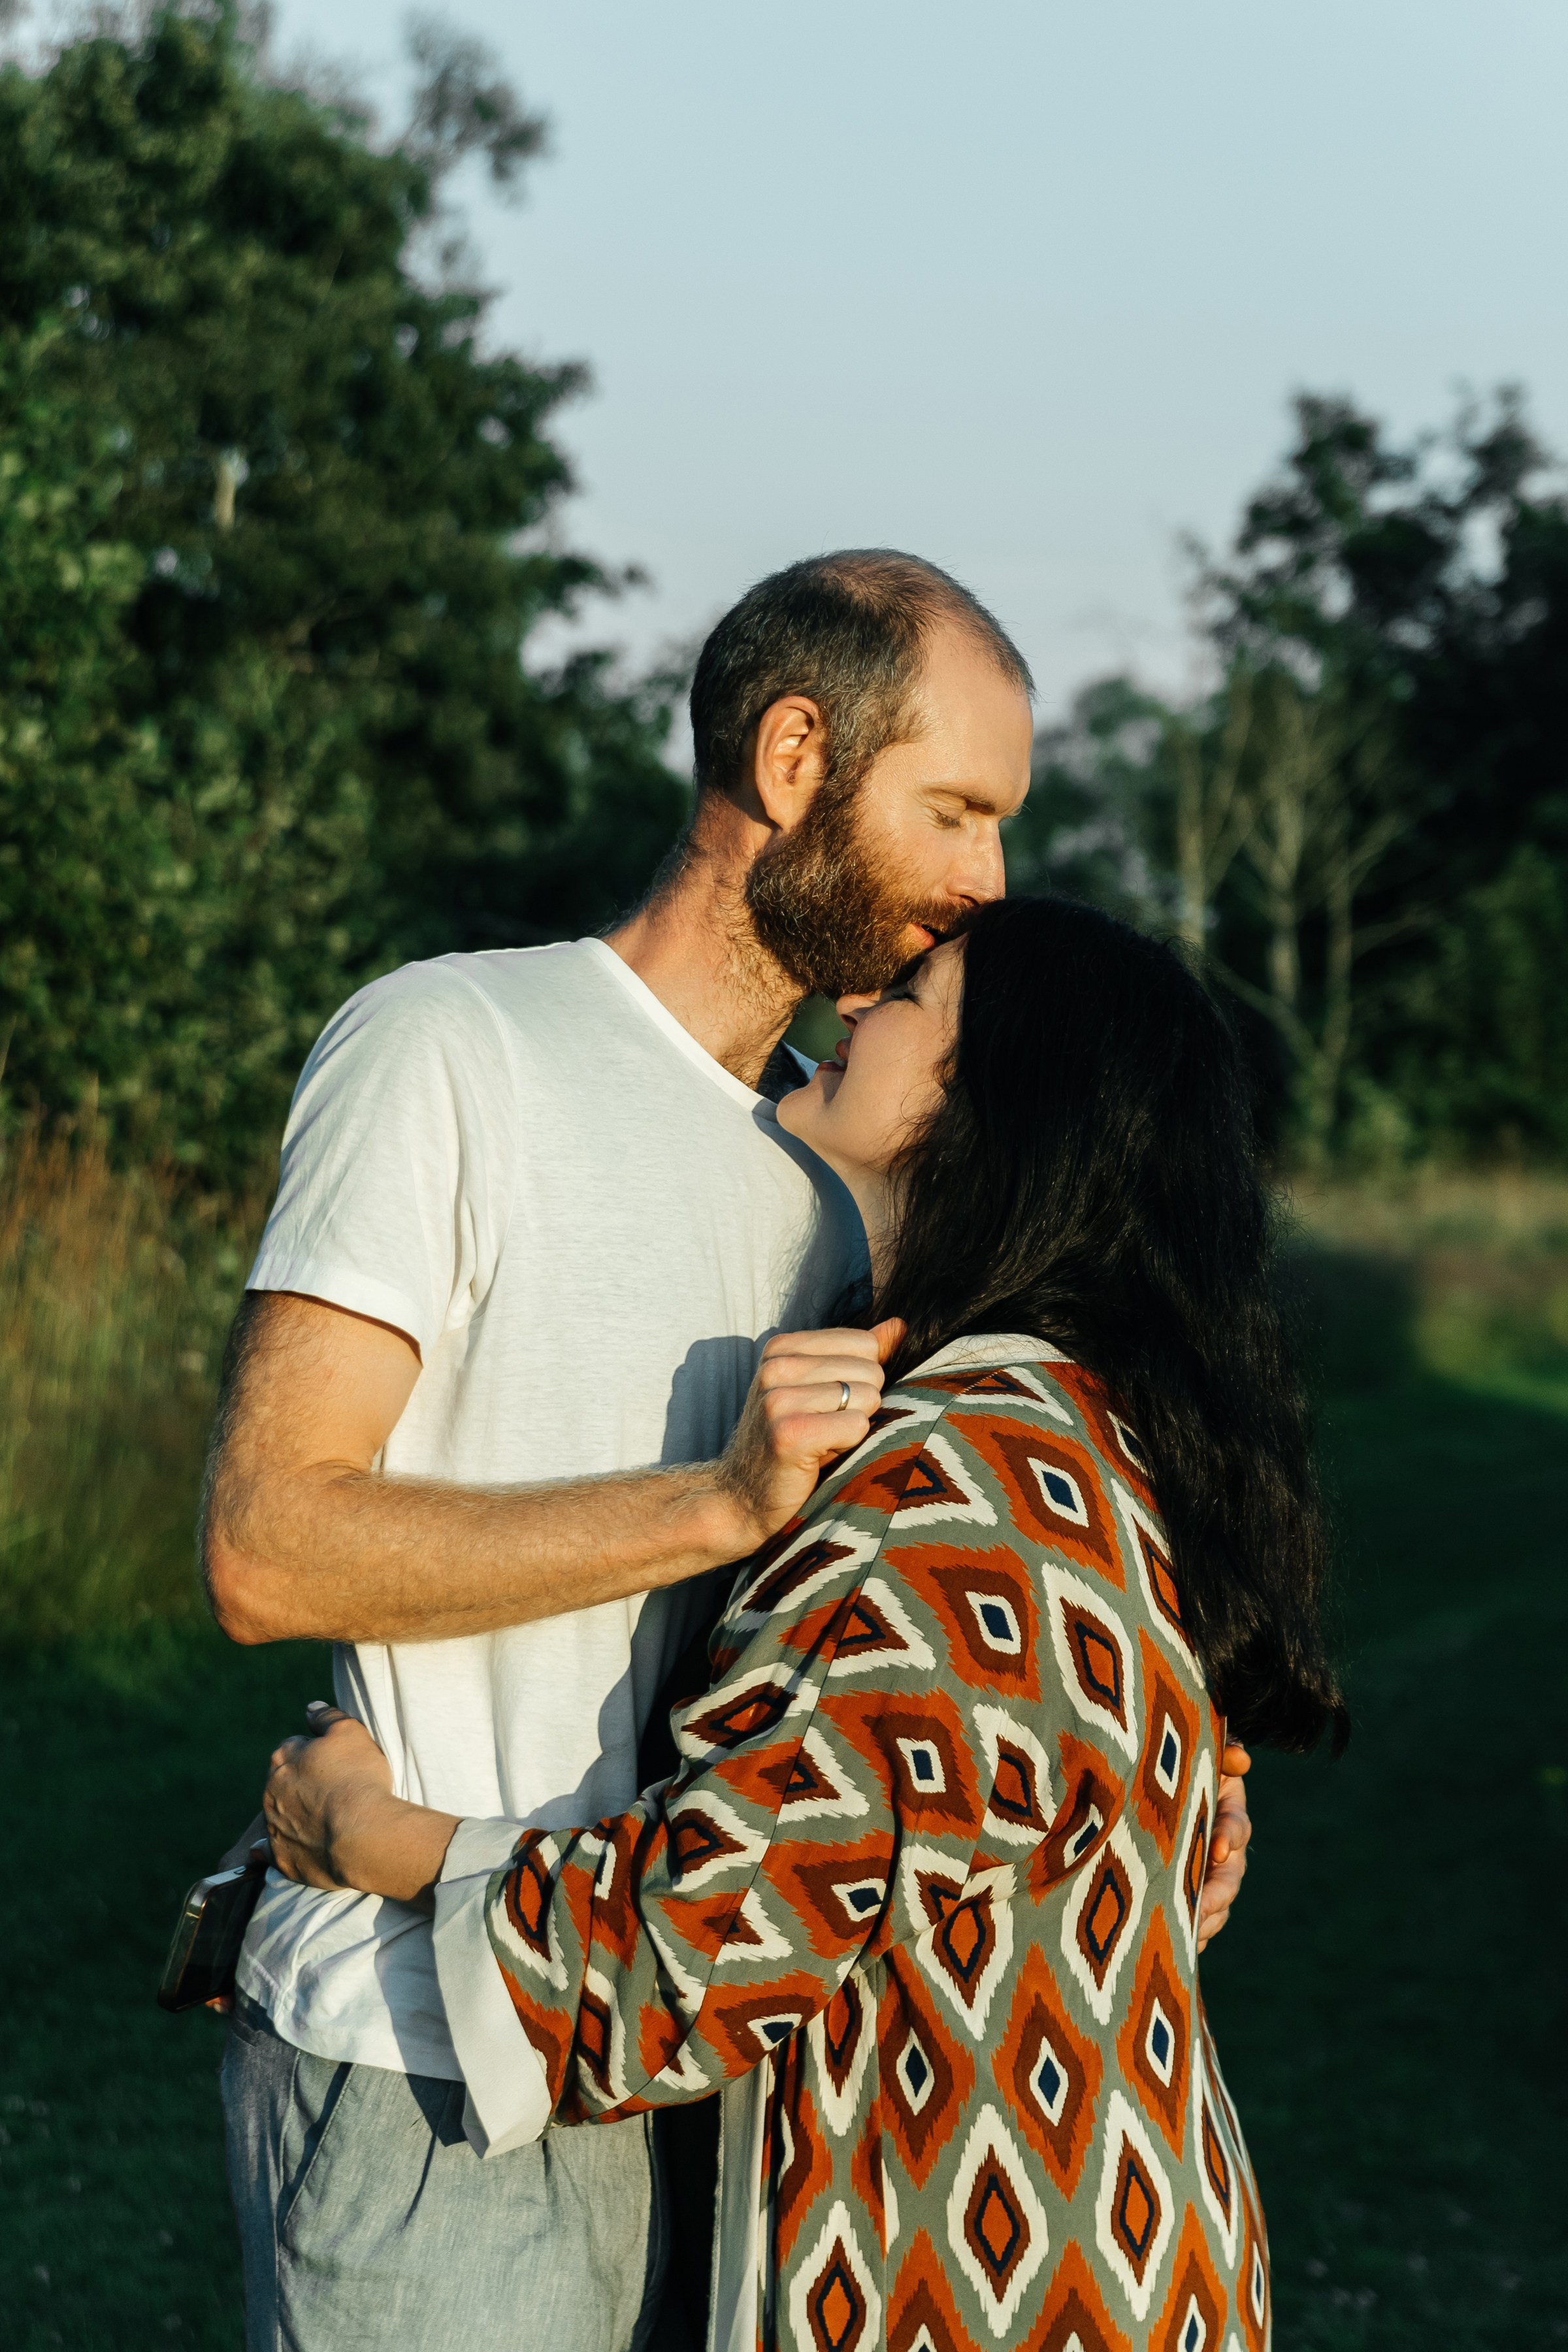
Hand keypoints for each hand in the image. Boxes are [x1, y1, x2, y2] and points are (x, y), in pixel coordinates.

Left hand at [264, 1702, 455, 1904]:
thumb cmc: (359, 1779)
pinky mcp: (281, 1858)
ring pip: (283, 1815)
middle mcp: (270, 1792)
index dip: (317, 1754)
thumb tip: (311, 1708)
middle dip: (304, 1784)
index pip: (293, 1748)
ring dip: (299, 1814)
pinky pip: (280, 1851)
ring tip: (331, 1819)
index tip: (337, 1764)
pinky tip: (309, 1845)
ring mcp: (273, 1827)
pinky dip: (292, 1847)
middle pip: (285, 1782)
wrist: (363, 1835)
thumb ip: (327, 1717)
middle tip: (336, 1791)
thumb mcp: (351, 1733)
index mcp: (283, 1759)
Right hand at [715, 1319, 904, 1547]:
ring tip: (821, 1443)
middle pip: (870, 1371)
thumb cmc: (791, 1442)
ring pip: (867, 1398)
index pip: (865, 1343)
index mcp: (782, 1348)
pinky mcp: (790, 1434)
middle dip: (859, 1406)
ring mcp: (779, 1399)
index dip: (860, 1381)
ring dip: (854, 1429)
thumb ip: (858, 1355)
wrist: (742, 1498)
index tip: (826, 1406)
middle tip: (824, 1429)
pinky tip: (819, 1457)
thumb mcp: (818, 1389)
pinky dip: (850, 1447)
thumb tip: (900, 1325)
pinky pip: (857, 1426)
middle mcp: (776, 1367)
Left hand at [1197, 1742, 1251, 1952]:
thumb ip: (1221, 1753)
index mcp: (1227, 1811)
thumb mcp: (1200, 1756)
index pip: (1237, 1826)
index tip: (1218, 1849)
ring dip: (1207, 1921)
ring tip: (1189, 1934)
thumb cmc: (1178, 1767)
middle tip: (1202, 1908)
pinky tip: (1179, 1946)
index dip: (1231, 1837)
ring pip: (1219, 1906)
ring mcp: (1211, 1876)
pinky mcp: (1194, 1897)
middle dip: (1217, 1894)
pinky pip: (1202, 1923)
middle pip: (1231, 1878)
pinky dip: (1195, 1936)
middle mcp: (1225, 1849)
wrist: (1154, 1792)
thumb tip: (1241, 1757)